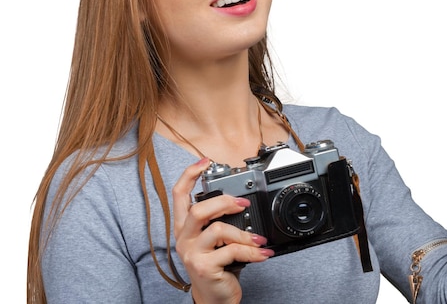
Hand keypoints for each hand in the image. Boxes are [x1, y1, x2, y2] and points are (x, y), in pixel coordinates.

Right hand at [173, 159, 273, 303]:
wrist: (214, 299)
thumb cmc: (216, 265)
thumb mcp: (214, 240)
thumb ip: (218, 221)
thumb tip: (239, 201)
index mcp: (183, 227)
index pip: (178, 194)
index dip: (190, 175)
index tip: (205, 162)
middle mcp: (183, 238)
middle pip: (198, 209)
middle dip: (224, 202)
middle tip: (243, 204)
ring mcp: (192, 254)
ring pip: (218, 230)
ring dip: (244, 234)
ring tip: (258, 240)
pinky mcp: (204, 267)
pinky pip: (232, 251)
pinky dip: (252, 251)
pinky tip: (262, 254)